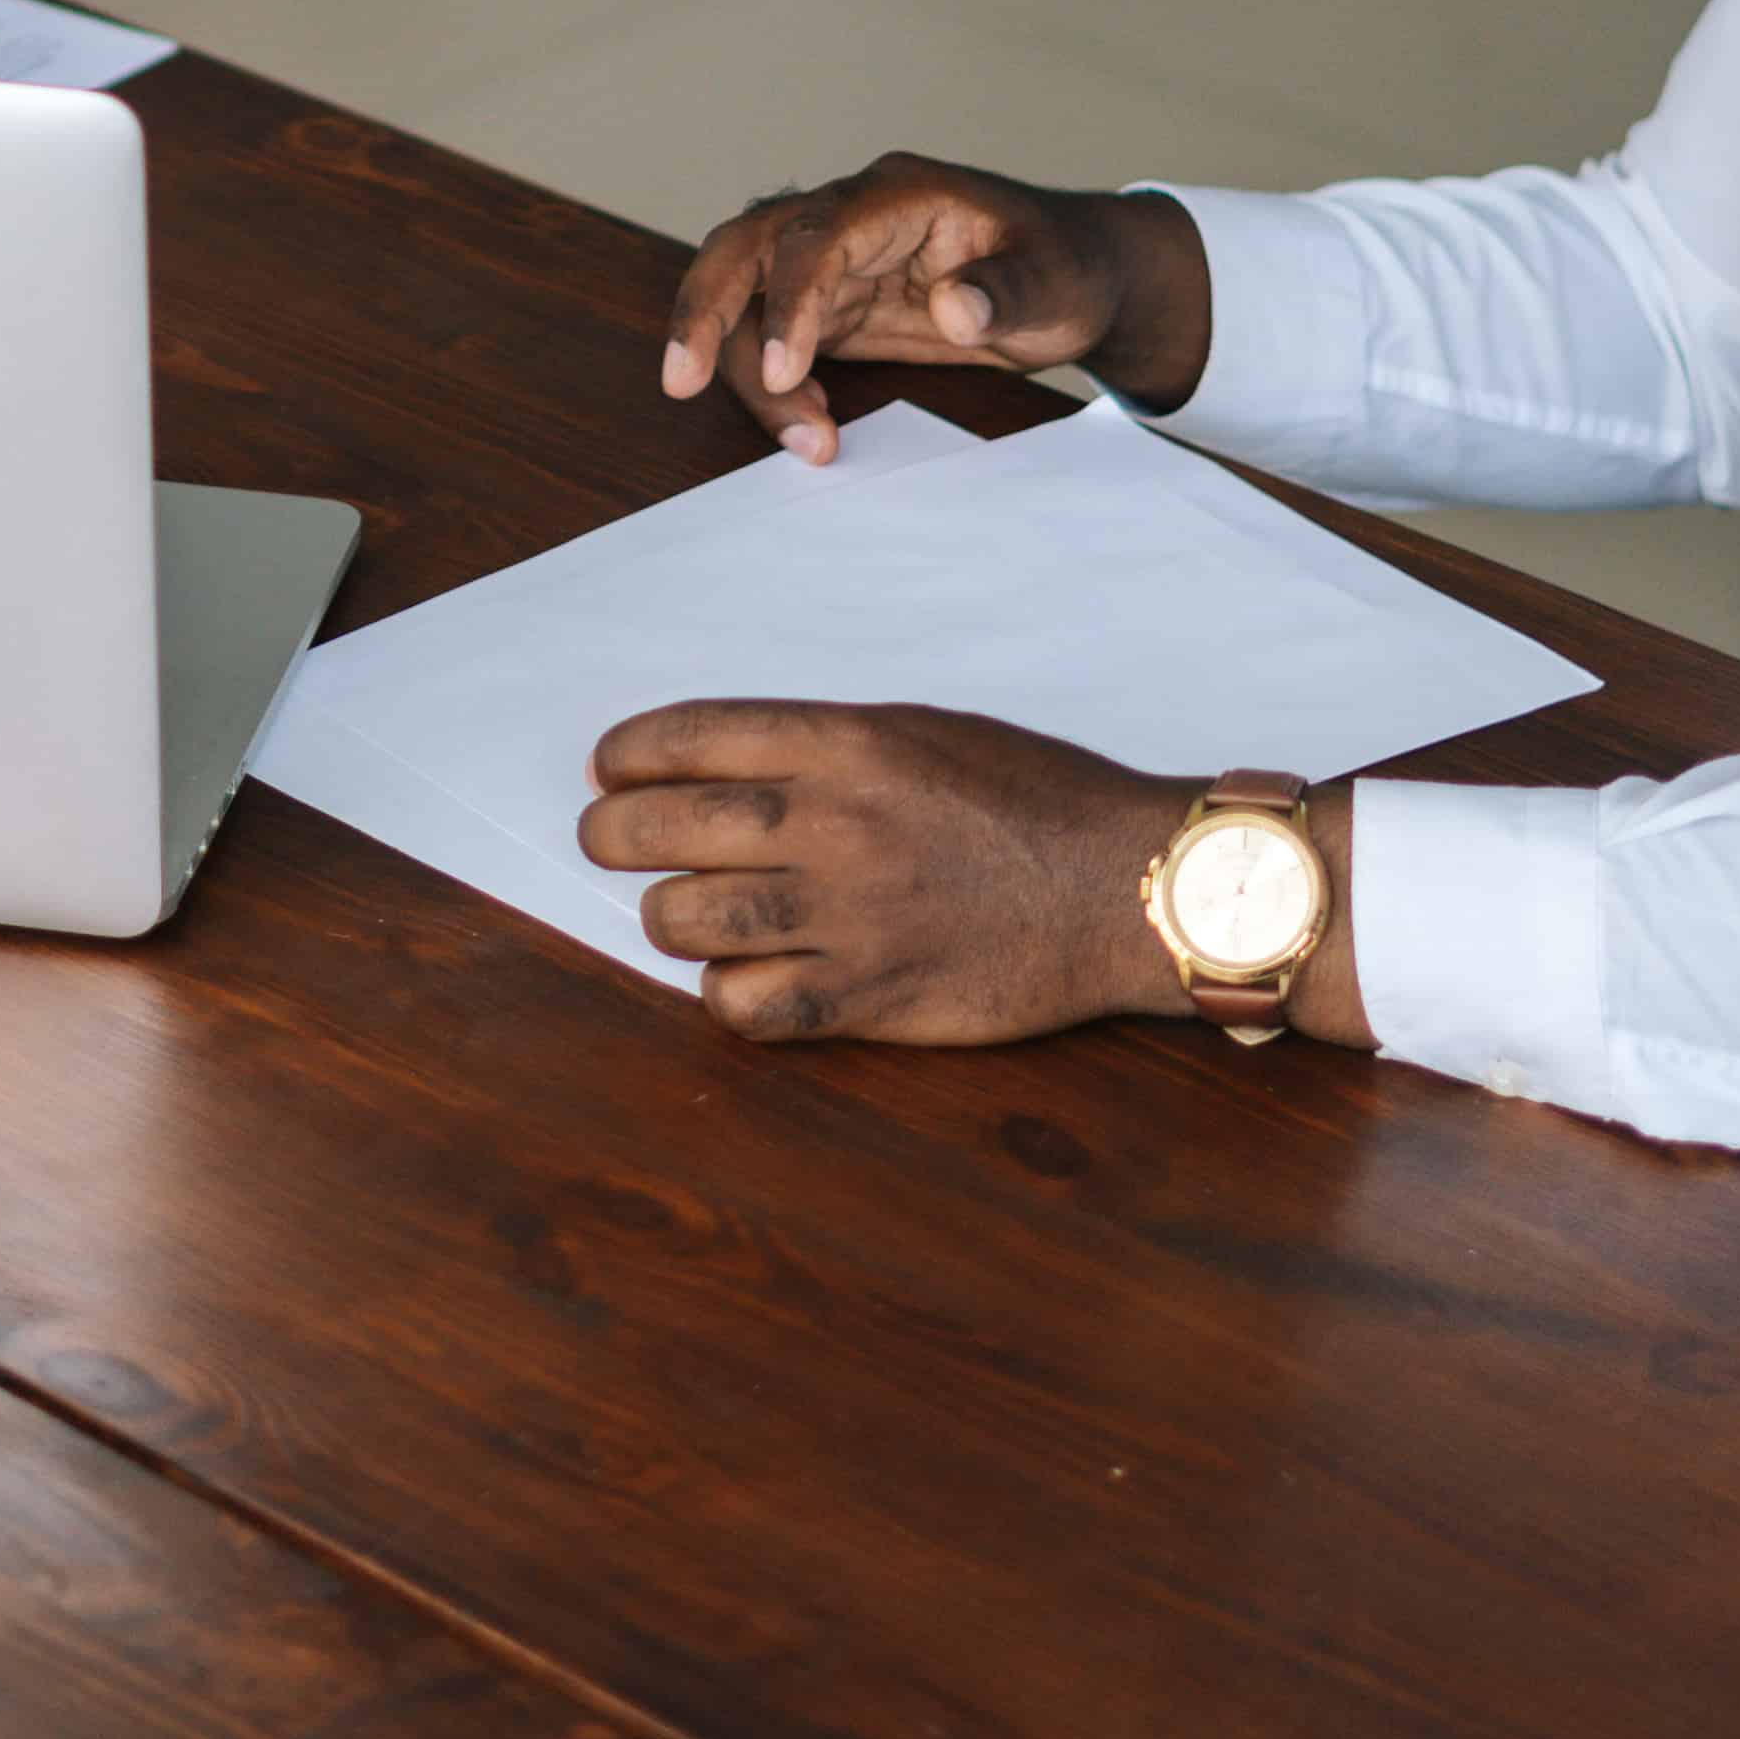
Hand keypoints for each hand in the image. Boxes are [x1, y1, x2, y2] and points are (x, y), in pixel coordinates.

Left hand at [579, 703, 1365, 1048]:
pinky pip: (746, 1006)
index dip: (628, 756)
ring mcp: (847, 914)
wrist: (1129, 886)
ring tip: (684, 912)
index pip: (687, 737)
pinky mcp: (871, 996)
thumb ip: (824, 747)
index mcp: (846, 742)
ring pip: (685, 918)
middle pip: (661, 828)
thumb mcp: (925, 732)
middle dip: (614, 834)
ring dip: (667, 915)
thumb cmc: (1036, 799)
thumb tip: (724, 766)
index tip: (610, 770)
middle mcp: (833, 822)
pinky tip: (742, 979)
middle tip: (610, 841)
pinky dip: (725, 995)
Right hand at [660, 154, 1210, 459]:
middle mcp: (849, 217)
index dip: (790, 297)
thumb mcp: (1057, 282)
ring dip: (746, 367)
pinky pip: (774, 338)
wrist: (1074, 278)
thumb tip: (955, 309)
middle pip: (745, 247)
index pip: (816, 233)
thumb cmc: (1065, 267)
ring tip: (805, 439)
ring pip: (747, 297)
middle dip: (703, 309)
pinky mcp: (831, 304)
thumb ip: (1007, 292)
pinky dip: (777, 385)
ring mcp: (833, 261)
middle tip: (679, 380)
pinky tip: (810, 427)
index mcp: (897, 194)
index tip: (787, 369)